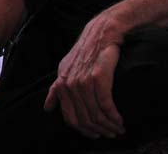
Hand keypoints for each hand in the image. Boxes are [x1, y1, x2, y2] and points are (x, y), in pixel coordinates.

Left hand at [44, 14, 124, 138]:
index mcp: (61, 84)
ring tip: (118, 128)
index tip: (95, 134)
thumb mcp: (65, 68)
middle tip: (111, 134)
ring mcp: (83, 81)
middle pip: (84, 119)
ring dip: (109, 126)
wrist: (100, 33)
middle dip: (99, 131)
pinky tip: (119, 120)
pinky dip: (114, 116)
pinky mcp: (98, 78)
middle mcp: (69, 84)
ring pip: (96, 114)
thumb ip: (56, 89)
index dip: (84, 130)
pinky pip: (106, 105)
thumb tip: (47, 108)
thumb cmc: (85, 52)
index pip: (69, 117)